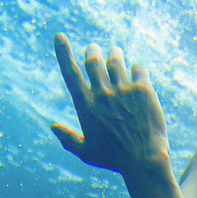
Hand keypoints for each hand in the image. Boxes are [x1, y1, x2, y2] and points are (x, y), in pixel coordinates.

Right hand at [51, 34, 171, 176]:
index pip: (70, 73)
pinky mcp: (143, 89)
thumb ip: (68, 139)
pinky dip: (136, 68)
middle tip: (94, 50)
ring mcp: (123, 90)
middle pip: (93, 59)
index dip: (63, 52)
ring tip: (115, 53)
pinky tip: (137, 73)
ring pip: (116, 59)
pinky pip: (138, 68)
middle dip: (92, 51)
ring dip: (114, 54)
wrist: (144, 161)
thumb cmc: (114, 160)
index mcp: (86, 106)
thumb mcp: (86, 153)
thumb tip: (52, 127)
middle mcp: (102, 94)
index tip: (59, 36)